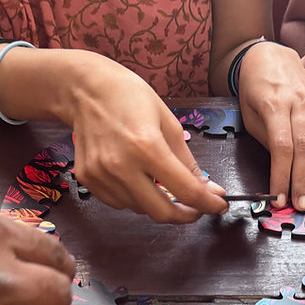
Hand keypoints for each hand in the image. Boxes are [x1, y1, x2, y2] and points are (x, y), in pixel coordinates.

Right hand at [59, 53, 228, 222]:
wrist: (84, 89)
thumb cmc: (129, 97)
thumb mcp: (167, 122)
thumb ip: (187, 161)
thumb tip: (208, 189)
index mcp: (147, 147)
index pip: (186, 190)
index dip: (208, 204)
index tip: (220, 205)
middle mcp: (121, 166)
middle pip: (161, 212)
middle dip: (185, 215)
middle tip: (197, 208)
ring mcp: (101, 175)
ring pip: (140, 209)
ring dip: (158, 204)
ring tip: (163, 184)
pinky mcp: (87, 179)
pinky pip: (119, 202)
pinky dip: (135, 198)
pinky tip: (138, 179)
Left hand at [238, 41, 304, 210]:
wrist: (267, 57)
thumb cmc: (254, 89)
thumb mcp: (250, 116)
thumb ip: (269, 140)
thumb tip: (284, 167)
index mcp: (273, 105)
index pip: (281, 147)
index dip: (282, 176)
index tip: (280, 198)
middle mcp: (298, 99)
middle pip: (304, 144)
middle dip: (303, 179)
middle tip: (302, 204)